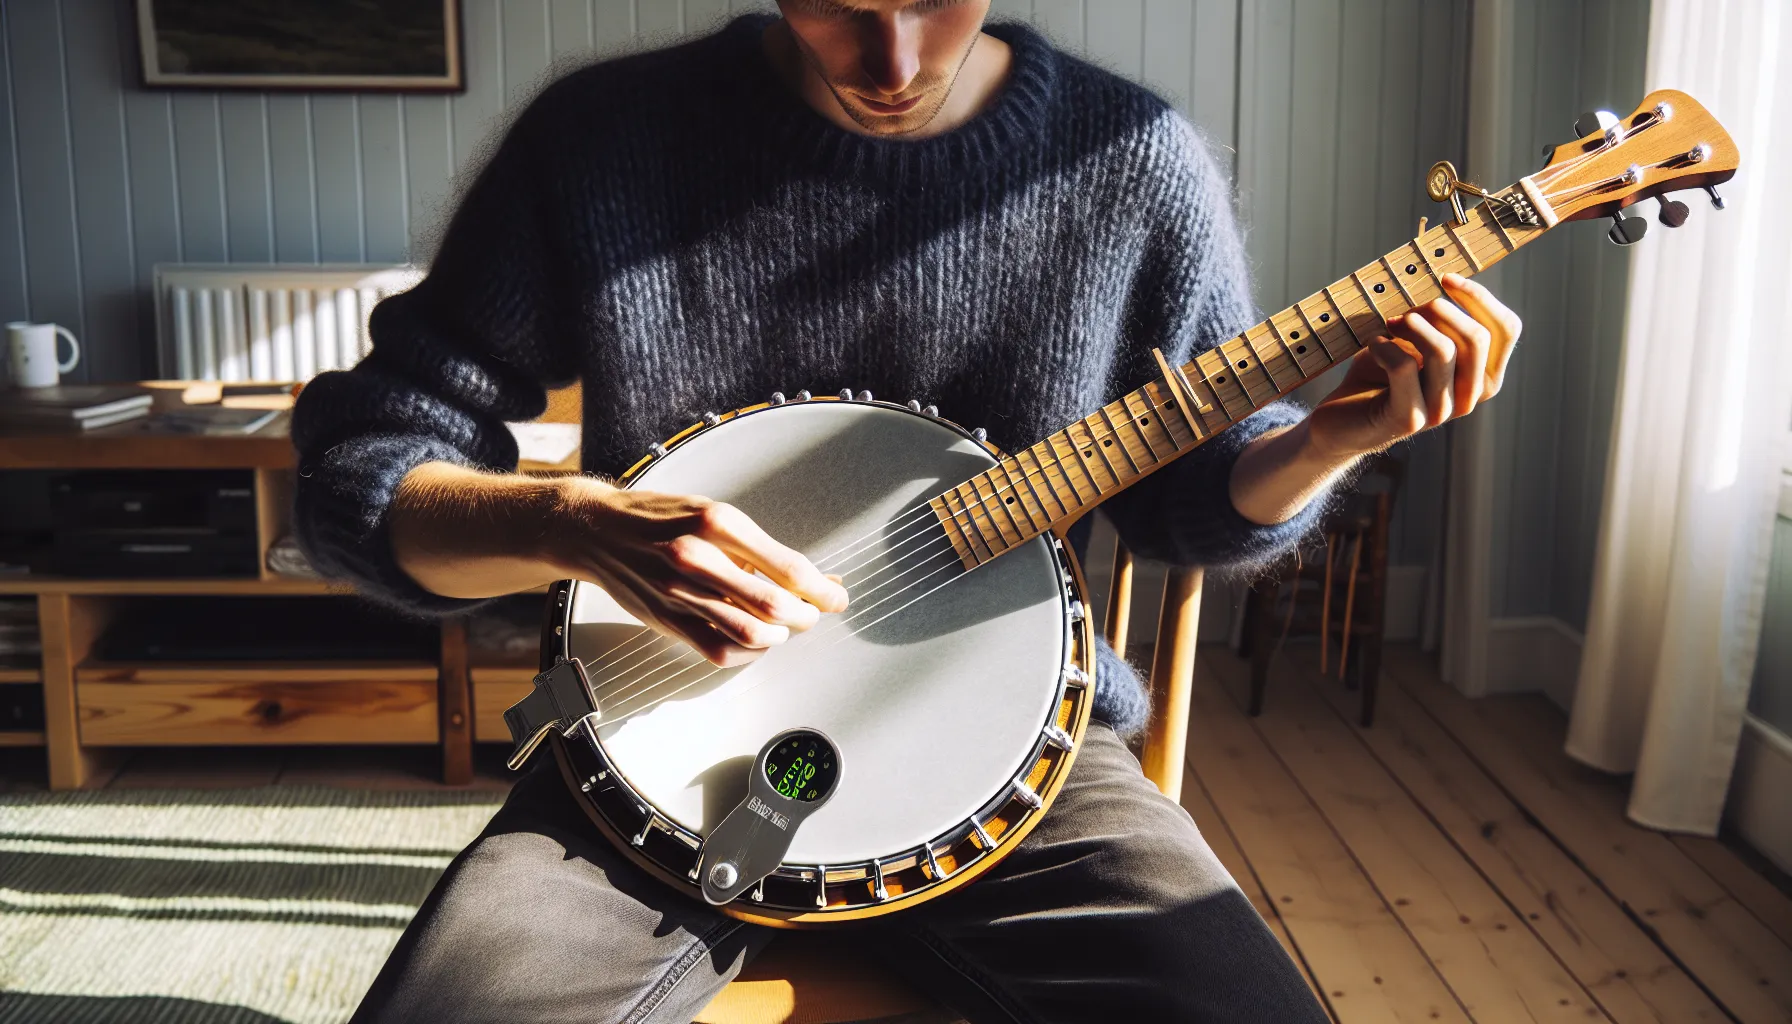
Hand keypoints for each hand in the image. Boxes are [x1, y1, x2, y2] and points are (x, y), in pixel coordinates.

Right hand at [548, 479, 848, 667]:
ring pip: (751, 632)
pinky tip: (753, 642)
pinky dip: (747, 652)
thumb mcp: (712, 514)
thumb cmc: (660, 519)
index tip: (837, 596)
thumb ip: (757, 549)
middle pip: (775, 604)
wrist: (596, 529)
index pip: (789, 568)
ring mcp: (680, 592)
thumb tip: (809, 576)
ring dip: (779, 636)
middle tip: (814, 613)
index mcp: (718, 522)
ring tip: (784, 628)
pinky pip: (718, 649)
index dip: (823, 589)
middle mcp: (699, 557)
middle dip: (805, 616)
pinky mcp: (667, 619)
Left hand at [1306, 273, 1521, 457]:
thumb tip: (1442, 279)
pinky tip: (1372, 344)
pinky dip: (1384, 346)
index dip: (1479, 297)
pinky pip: (1404, 367)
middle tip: (1408, 306)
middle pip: (1478, 338)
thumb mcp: (1413, 339)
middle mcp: (1469, 396)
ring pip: (1443, 351)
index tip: (1446, 277)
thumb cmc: (1378, 374)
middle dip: (1441, 309)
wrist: (1340, 421)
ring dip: (1412, 325)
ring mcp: (1441, 412)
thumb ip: (1435, 317)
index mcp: (1481, 375)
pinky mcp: (1408, 419)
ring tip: (1389, 323)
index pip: (1506, 330)